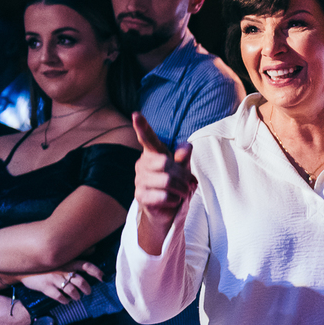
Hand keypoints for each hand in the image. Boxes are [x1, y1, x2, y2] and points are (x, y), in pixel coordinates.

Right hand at [20, 261, 102, 304]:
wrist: (22, 268)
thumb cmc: (45, 262)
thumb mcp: (61, 255)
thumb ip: (77, 253)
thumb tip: (94, 249)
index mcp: (68, 262)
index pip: (86, 265)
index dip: (96, 272)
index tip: (103, 278)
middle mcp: (63, 270)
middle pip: (81, 281)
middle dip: (87, 288)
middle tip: (88, 292)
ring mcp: (54, 279)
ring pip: (71, 291)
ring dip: (77, 296)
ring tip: (77, 297)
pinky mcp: (45, 287)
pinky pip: (58, 296)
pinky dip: (65, 300)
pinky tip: (66, 301)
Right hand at [132, 112, 195, 254]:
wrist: (168, 210)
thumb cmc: (176, 185)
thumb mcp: (183, 170)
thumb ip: (183, 158)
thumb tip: (186, 146)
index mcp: (153, 154)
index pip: (147, 138)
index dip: (142, 126)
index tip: (136, 114)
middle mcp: (142, 164)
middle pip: (166, 163)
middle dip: (182, 175)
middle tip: (187, 183)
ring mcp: (139, 180)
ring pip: (167, 181)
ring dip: (182, 189)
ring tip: (182, 192)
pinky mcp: (140, 196)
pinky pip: (165, 196)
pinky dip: (176, 200)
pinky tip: (172, 201)